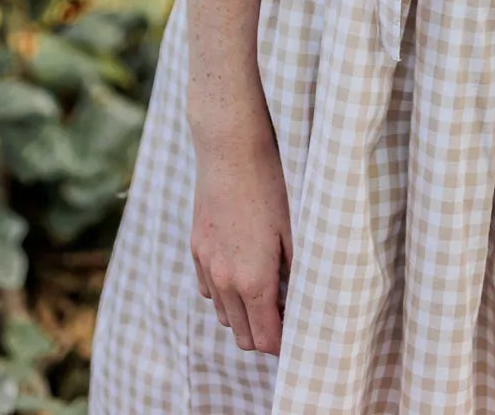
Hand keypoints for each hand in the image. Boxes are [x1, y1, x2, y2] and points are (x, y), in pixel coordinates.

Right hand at [190, 115, 292, 355]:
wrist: (230, 151)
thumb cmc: (270, 186)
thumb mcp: (293, 230)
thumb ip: (294, 273)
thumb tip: (298, 300)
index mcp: (253, 281)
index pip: (264, 339)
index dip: (282, 345)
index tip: (295, 336)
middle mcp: (225, 281)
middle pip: (241, 335)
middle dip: (262, 336)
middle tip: (283, 320)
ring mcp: (207, 265)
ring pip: (222, 315)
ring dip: (243, 315)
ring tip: (264, 297)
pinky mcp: (196, 248)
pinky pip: (208, 289)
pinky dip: (224, 293)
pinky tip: (241, 273)